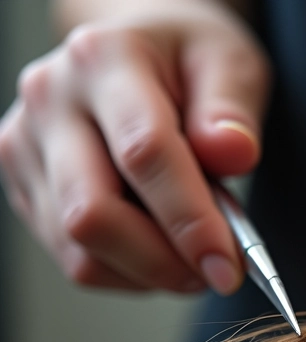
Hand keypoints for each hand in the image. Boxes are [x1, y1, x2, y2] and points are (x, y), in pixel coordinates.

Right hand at [0, 1, 269, 293]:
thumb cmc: (187, 63)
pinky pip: (78, 262)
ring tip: (193, 256)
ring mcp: (28, 148)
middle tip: (218, 273)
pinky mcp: (26, 189)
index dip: (190, 221)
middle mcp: (52, 101)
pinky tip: (159, 249)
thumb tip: (234, 152)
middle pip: (94, 215)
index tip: (227, 265)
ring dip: (151, 274)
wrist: (138, 57)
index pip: (144, 153)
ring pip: (82, 252)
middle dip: (165, 263)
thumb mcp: (230, 64)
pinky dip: (130, 274)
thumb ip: (234, 109)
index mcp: (106, 60)